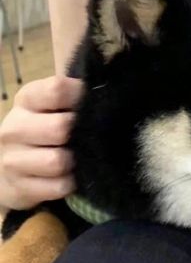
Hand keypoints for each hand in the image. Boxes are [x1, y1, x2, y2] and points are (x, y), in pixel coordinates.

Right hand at [0, 76, 81, 209]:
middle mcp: (13, 127)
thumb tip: (107, 74)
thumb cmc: (45, 125)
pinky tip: (69, 175)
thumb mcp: (54, 103)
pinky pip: (59, 186)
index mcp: (27, 99)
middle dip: (80, 133)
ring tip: (76, 156)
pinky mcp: (17, 188)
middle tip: (84, 136)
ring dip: (75, 161)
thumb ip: (74, 90)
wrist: (11, 165)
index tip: (92, 103)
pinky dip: (70, 182)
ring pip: (59, 161)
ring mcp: (11, 160)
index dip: (81, 96)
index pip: (57, 89)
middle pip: (60, 128)